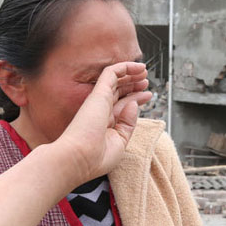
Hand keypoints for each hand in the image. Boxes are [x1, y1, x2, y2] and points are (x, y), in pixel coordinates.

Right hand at [56, 62, 152, 181]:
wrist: (78, 158)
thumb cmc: (95, 159)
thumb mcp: (120, 142)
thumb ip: (128, 124)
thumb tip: (134, 104)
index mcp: (104, 124)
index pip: (121, 106)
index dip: (135, 99)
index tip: (147, 95)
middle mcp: (100, 111)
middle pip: (119, 93)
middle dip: (133, 86)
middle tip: (145, 82)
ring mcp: (99, 101)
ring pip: (116, 81)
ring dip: (131, 74)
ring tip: (144, 72)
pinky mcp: (99, 93)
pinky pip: (111, 73)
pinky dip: (125, 67)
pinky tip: (138, 67)